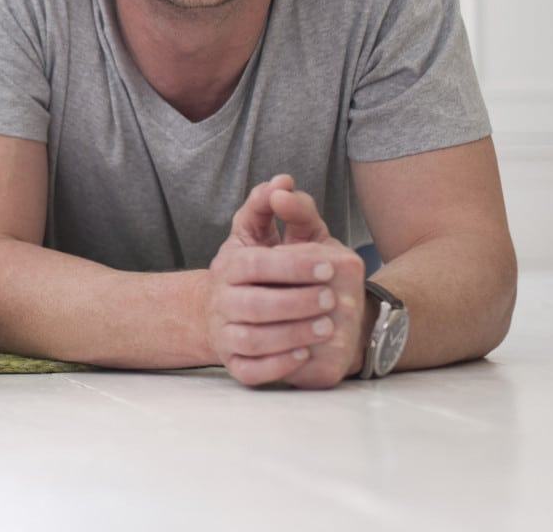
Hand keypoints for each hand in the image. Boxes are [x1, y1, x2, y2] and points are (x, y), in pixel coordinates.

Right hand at [206, 175, 366, 388]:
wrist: (230, 312)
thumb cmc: (260, 270)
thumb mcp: (266, 234)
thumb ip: (275, 206)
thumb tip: (283, 181)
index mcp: (229, 266)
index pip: (255, 264)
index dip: (292, 265)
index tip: (329, 266)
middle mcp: (221, 301)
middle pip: (252, 304)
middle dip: (295, 302)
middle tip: (331, 300)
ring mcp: (225, 334)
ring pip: (252, 340)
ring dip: (292, 335)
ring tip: (327, 327)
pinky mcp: (235, 364)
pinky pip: (251, 370)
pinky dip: (277, 365)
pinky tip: (304, 354)